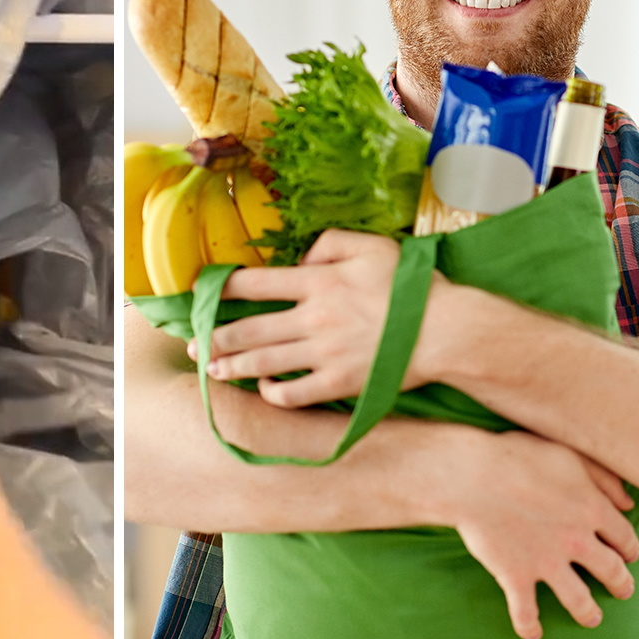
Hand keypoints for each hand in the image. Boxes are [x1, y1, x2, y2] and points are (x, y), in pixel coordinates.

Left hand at [197, 229, 459, 405]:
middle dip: (214, 336)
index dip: (221, 289)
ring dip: (230, 366)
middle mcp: (314, 318)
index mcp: (319, 281)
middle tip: (192, 344)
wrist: (446, 329)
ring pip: (263, 363)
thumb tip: (300, 262)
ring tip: (211, 369)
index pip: (255, 284)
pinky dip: (272, 392)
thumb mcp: (371, 246)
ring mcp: (325, 354)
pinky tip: (263, 388)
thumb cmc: (411, 283)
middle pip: (249, 329)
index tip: (201, 294)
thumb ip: (329, 244)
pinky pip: (293, 393)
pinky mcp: (339, 383)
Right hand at [427, 428, 638, 638]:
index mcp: (592, 509)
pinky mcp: (516, 576)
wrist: (472, 475)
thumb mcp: (570, 456)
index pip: (624, 537)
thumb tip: (629, 502)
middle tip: (624, 590)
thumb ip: (604, 478)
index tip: (628, 554)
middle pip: (612, 572)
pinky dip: (529, 627)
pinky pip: (526, 612)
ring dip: (588, 613)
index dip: (629, 548)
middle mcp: (576, 540)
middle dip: (622, 584)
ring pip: (579, 600)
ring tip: (592, 618)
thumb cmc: (519, 457)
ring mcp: (546, 561)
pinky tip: (533, 635)